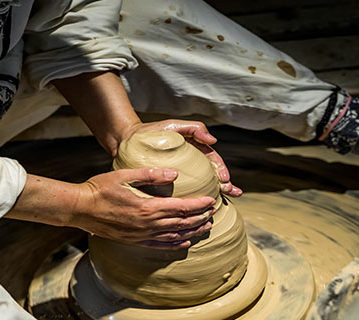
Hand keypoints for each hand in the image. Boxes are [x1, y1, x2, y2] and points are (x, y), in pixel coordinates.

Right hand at [74, 167, 216, 248]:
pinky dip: (175, 244)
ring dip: (192, 231)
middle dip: (199, 218)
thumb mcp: (124, 174)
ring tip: (206, 227)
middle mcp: (147, 224)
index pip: (180, 207)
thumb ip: (151, 174)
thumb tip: (174, 173)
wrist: (80, 208)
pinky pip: (160, 245)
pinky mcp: (134, 240)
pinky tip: (185, 242)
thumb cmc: (100, 188)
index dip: (198, 204)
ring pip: (174, 235)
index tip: (211, 200)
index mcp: (147, 207)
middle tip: (213, 213)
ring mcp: (141, 235)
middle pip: (181, 223)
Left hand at [120, 120, 242, 196]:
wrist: (127, 141)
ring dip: (214, 195)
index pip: (213, 161)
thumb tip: (213, 141)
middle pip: (212, 176)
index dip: (221, 170)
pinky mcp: (168, 186)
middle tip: (231, 193)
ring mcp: (180, 176)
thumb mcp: (173, 126)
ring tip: (221, 203)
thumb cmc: (152, 131)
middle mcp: (190, 165)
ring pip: (201, 188)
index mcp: (194, 152)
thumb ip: (194, 129)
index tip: (225, 179)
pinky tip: (198, 212)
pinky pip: (182, 196)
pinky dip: (192, 204)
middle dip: (224, 185)